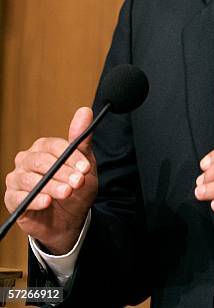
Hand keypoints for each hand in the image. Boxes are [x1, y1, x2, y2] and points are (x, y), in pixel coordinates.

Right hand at [4, 107, 97, 254]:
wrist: (70, 219)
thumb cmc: (76, 187)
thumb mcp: (85, 165)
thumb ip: (82, 140)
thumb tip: (85, 111)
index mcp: (44, 147)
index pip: (55, 147)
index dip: (71, 157)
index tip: (85, 168)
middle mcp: (27, 160)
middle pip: (41, 161)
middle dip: (62, 172)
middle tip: (77, 182)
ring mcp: (17, 178)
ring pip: (30, 179)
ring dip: (51, 186)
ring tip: (66, 192)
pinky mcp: (12, 198)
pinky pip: (18, 197)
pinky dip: (34, 200)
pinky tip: (47, 202)